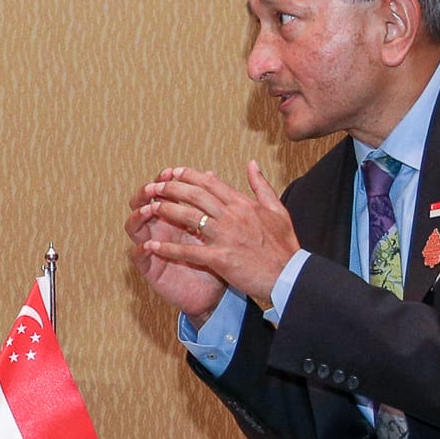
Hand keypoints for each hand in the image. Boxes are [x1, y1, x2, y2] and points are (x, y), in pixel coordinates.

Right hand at [126, 166, 227, 321]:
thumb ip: (210, 202)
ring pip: (133, 227)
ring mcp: (152, 247)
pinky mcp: (150, 268)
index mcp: (173, 217)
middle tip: (153, 187)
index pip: (161, 192)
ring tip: (149, 210)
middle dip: (144, 194)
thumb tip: (210, 174)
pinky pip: (138, 257)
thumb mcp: (215, 228)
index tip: (171, 172)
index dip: (162, 180)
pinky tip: (148, 244)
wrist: (215, 294)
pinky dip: (140, 249)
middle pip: (140, 204)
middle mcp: (159, 229)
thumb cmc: (214, 260)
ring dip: (138, 217)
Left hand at [147, 161, 299, 307]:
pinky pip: (189, 251)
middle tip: (153, 186)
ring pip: (189, 217)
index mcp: (243, 204)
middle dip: (171, 188)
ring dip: (166, 211)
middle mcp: (233, 215)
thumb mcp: (277, 209)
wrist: (290, 275)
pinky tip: (153, 245)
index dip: (188, 175)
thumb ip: (261, 185)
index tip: (172, 172)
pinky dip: (169, 248)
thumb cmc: (284, 246)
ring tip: (149, 208)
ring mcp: (226, 236)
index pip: (210, 183)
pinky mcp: (221, 258)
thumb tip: (251, 163)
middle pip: (195, 195)